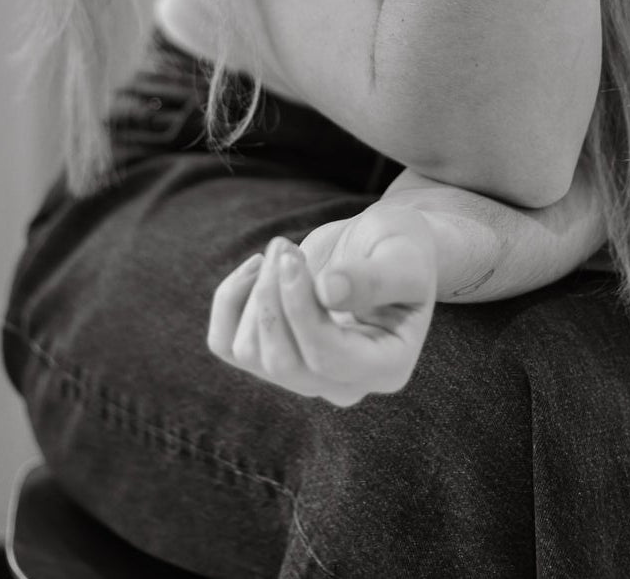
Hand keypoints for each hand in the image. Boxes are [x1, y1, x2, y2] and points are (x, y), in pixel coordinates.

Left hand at [206, 205, 437, 406]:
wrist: (382, 247)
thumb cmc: (402, 249)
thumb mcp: (403, 256)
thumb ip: (374, 278)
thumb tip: (329, 293)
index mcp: (387, 367)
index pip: (327, 358)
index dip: (300, 308)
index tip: (291, 256)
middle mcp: (345, 383)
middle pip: (284, 364)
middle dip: (273, 297)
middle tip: (285, 245)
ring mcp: (305, 374)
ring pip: (251, 353)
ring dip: (256, 291)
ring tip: (283, 248)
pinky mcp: (272, 352)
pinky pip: (226, 344)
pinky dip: (229, 301)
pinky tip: (257, 267)